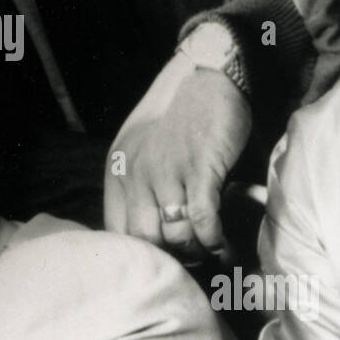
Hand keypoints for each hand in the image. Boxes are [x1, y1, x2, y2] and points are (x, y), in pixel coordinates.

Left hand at [104, 52, 251, 258]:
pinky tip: (224, 245)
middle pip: (145, 240)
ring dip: (196, 252)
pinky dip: (215, 239)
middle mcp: (136, 173)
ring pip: (176, 235)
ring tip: (210, 253)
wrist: (206, 77)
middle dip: (169, 258)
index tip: (160, 262)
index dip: (139, 254)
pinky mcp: (199, 169)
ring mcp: (167, 172)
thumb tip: (149, 231)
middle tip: (189, 261)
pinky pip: (203, 220)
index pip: (115, 230)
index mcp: (118, 170)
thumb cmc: (177, 117)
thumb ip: (137, 184)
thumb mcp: (140, 148)